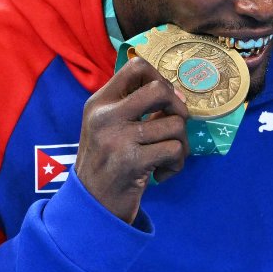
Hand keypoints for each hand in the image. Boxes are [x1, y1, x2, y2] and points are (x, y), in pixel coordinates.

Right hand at [74, 55, 189, 223]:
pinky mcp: (132, 161)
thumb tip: (175, 93)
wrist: (91, 205)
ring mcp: (118, 137)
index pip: (136, 66)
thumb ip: (130, 107)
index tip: (165, 99)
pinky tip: (162, 174)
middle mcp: (106, 115)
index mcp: (99, 102)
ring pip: (174, 124)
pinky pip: (175, 150)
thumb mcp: (106, 127)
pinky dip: (176, 165)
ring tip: (167, 157)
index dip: (159, 77)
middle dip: (179, 107)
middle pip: (159, 89)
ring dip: (180, 144)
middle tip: (175, 125)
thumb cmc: (106, 163)